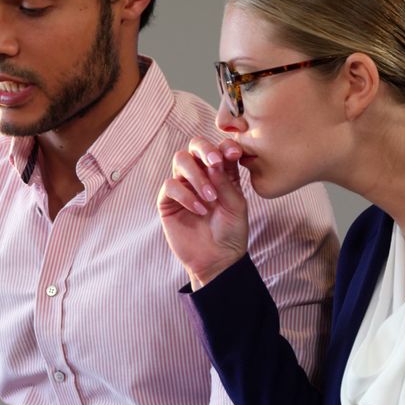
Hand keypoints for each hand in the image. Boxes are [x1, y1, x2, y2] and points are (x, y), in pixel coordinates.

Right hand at [158, 137, 249, 289]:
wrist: (218, 259)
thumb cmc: (231, 232)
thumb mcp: (236, 206)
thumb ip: (226, 182)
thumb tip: (213, 162)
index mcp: (221, 172)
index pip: (219, 148)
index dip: (225, 145)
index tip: (234, 153)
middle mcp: (201, 174)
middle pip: (194, 146)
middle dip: (204, 149)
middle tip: (215, 162)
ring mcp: (183, 186)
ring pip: (180, 160)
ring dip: (196, 175)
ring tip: (210, 197)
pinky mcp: (168, 201)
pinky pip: (170, 185)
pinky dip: (185, 195)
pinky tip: (199, 210)